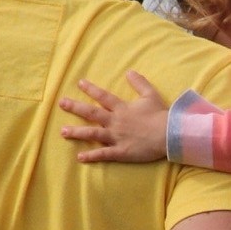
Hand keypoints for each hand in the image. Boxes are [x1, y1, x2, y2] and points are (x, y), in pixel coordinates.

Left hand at [58, 71, 172, 162]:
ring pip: (92, 133)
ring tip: (63, 131)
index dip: (91, 89)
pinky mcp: (121, 151)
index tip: (79, 83)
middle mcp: (115, 121)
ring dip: (77, 132)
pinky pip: (103, 154)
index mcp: (122, 108)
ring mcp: (116, 137)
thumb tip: (130, 72)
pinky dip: (91, 156)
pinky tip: (79, 157)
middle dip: (75, 107)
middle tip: (61, 103)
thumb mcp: (151, 95)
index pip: (103, 96)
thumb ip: (139, 83)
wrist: (169, 134)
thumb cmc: (161, 115)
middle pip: (92, 113)